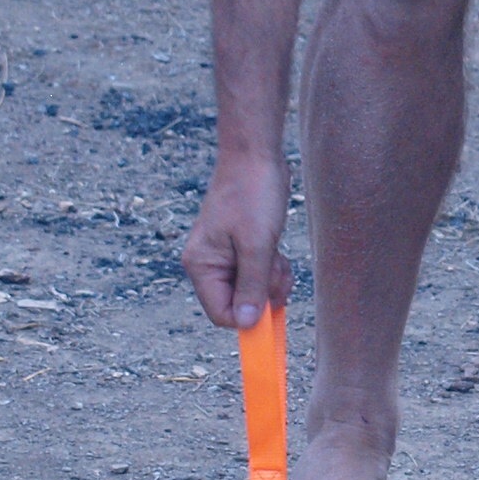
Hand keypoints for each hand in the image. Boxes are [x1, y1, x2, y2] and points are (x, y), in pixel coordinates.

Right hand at [182, 149, 293, 328]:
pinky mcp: (241, 248)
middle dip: (263, 293)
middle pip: (239, 304)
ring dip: (271, 279)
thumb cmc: (253, 193)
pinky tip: (277, 248)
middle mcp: (208, 264)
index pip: (222, 314)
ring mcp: (224, 256)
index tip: (273, 305)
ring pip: (252, 290)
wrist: (256, 154)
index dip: (249, 316)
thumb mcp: (257, 245)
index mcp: (201, 265)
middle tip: (276, 267)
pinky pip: (258, 273)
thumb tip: (247, 325)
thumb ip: (252, 287)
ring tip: (277, 253)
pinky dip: (272, 268)